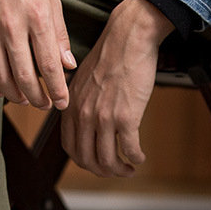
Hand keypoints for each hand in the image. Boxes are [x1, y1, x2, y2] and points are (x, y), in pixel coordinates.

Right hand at [0, 0, 75, 107]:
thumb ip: (59, 35)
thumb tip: (68, 65)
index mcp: (37, 17)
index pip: (50, 66)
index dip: (58, 90)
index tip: (62, 103)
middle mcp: (12, 26)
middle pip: (26, 78)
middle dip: (38, 99)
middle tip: (46, 106)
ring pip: (2, 78)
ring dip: (16, 96)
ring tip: (27, 99)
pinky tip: (3, 90)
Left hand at [61, 0, 174, 176]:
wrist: (129, 37)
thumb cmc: (111, 54)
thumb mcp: (83, 80)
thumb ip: (81, 102)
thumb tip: (86, 120)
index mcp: (71, 106)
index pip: (70, 148)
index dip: (84, 162)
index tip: (97, 163)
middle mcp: (83, 115)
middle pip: (87, 159)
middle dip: (102, 171)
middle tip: (116, 171)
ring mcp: (103, 117)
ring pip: (107, 160)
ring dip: (120, 170)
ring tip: (129, 169)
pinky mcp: (126, 117)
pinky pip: (129, 149)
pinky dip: (135, 157)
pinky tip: (140, 157)